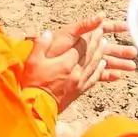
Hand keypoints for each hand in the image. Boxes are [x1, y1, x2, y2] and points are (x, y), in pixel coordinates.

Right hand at [22, 16, 136, 111]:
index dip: (87, 35)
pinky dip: (99, 70)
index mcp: (65, 63)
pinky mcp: (79, 92)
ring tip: (105, 45)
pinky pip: (93, 78)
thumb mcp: (32, 62)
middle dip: (96, 42)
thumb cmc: (33, 85)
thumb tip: (48, 33)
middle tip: (101, 32)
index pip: (80, 46)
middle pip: (90, 54)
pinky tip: (102, 66)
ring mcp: (79, 83)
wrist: (36, 109)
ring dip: (100, 53)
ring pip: (94, 65)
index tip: (92, 27)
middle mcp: (76, 72)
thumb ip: (41, 45)